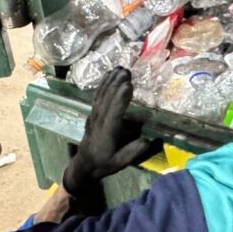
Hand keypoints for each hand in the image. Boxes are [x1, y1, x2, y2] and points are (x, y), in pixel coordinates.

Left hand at [62, 68, 158, 198]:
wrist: (85, 163)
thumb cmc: (105, 162)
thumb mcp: (120, 162)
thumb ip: (133, 152)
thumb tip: (148, 140)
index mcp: (107, 132)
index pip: (114, 113)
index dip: (121, 99)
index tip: (128, 86)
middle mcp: (100, 120)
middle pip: (108, 99)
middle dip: (116, 84)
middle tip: (126, 71)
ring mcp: (94, 114)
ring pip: (102, 94)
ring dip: (111, 80)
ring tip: (120, 68)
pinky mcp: (93, 111)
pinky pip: (98, 94)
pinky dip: (103, 83)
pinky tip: (109, 73)